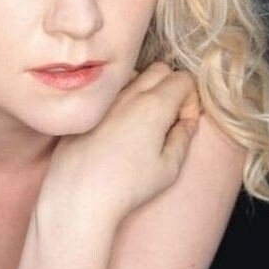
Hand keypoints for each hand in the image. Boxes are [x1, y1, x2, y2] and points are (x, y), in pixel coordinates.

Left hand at [39, 62, 201, 228]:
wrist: (78, 199)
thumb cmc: (127, 188)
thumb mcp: (168, 168)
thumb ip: (183, 138)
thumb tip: (186, 122)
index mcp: (154, 106)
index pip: (183, 79)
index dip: (190, 100)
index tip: (183, 124)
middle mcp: (128, 95)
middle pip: (159, 70)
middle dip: (170, 88)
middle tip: (167, 120)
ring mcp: (103, 103)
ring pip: (132, 77)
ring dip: (144, 90)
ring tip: (142, 123)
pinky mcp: (85, 114)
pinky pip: (108, 95)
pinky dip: (120, 103)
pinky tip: (117, 132)